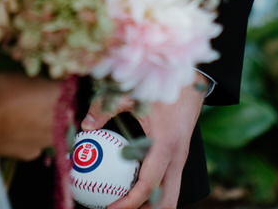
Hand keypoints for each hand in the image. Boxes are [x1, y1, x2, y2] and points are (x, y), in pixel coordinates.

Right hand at [0, 72, 64, 159]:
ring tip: (30, 113)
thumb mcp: (15, 71)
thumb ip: (34, 76)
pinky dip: (34, 135)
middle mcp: (59, 118)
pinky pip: (39, 141)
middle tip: (41, 95)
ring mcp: (48, 138)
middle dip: (58, 102)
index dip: (61, 81)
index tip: (53, 78)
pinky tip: (20, 128)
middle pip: (67, 109)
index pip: (69, 85)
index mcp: (56, 93)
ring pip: (56, 128)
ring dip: (49, 120)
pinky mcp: (34, 152)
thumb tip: (40, 75)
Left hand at [81, 83, 204, 208]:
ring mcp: (182, 159)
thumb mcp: (132, 94)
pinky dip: (155, 191)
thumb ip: (107, 108)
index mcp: (166, 145)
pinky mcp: (181, 157)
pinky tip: (134, 185)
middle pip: (166, 201)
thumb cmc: (160, 86)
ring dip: (152, 203)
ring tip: (126, 201)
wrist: (192, 81)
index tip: (111, 208)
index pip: (148, 184)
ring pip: (171, 195)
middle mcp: (177, 158)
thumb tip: (85, 125)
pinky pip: (170, 182)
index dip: (130, 201)